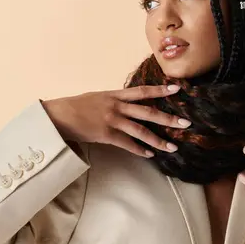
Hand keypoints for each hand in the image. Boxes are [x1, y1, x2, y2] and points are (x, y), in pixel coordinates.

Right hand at [42, 85, 191, 157]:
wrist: (59, 115)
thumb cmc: (77, 106)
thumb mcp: (98, 97)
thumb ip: (115, 100)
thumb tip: (129, 103)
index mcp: (115, 94)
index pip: (142, 91)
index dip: (161, 90)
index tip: (177, 89)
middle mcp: (117, 105)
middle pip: (148, 112)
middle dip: (168, 118)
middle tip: (185, 123)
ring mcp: (112, 120)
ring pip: (141, 130)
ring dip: (158, 139)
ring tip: (173, 146)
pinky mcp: (106, 134)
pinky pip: (127, 144)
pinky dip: (139, 150)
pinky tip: (150, 154)